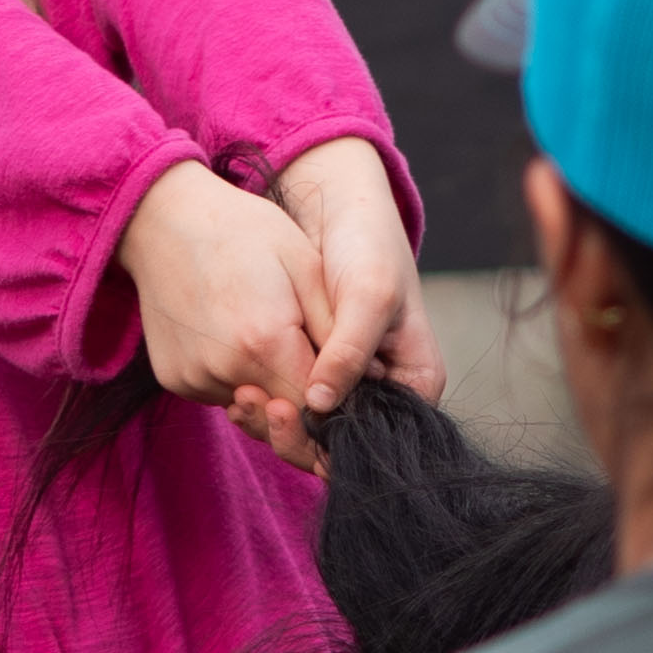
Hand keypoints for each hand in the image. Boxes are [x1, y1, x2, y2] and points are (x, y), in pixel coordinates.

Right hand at [117, 163, 331, 446]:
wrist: (164, 219)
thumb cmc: (244, 232)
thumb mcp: (306, 267)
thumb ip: (337, 331)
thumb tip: (369, 377)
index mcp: (264, 340)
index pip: (317, 406)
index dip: (336, 396)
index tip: (340, 370)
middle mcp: (224, 369)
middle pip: (284, 413)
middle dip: (303, 393)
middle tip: (304, 346)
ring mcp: (193, 378)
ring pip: (253, 406)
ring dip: (269, 385)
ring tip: (264, 330)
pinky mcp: (174, 380)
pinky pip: (220, 394)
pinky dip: (236, 378)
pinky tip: (234, 336)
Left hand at [267, 141, 441, 465]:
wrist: (337, 210)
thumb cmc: (367, 246)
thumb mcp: (368, 295)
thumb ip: (349, 352)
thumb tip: (318, 405)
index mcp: (414, 382)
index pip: (380, 438)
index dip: (333, 442)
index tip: (287, 418)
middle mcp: (383, 392)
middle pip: (341, 441)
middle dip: (297, 435)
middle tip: (258, 407)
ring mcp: (347, 383)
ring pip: (312, 428)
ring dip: (275, 419)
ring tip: (241, 397)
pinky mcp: (314, 372)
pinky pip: (292, 403)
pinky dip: (267, 401)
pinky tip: (238, 390)